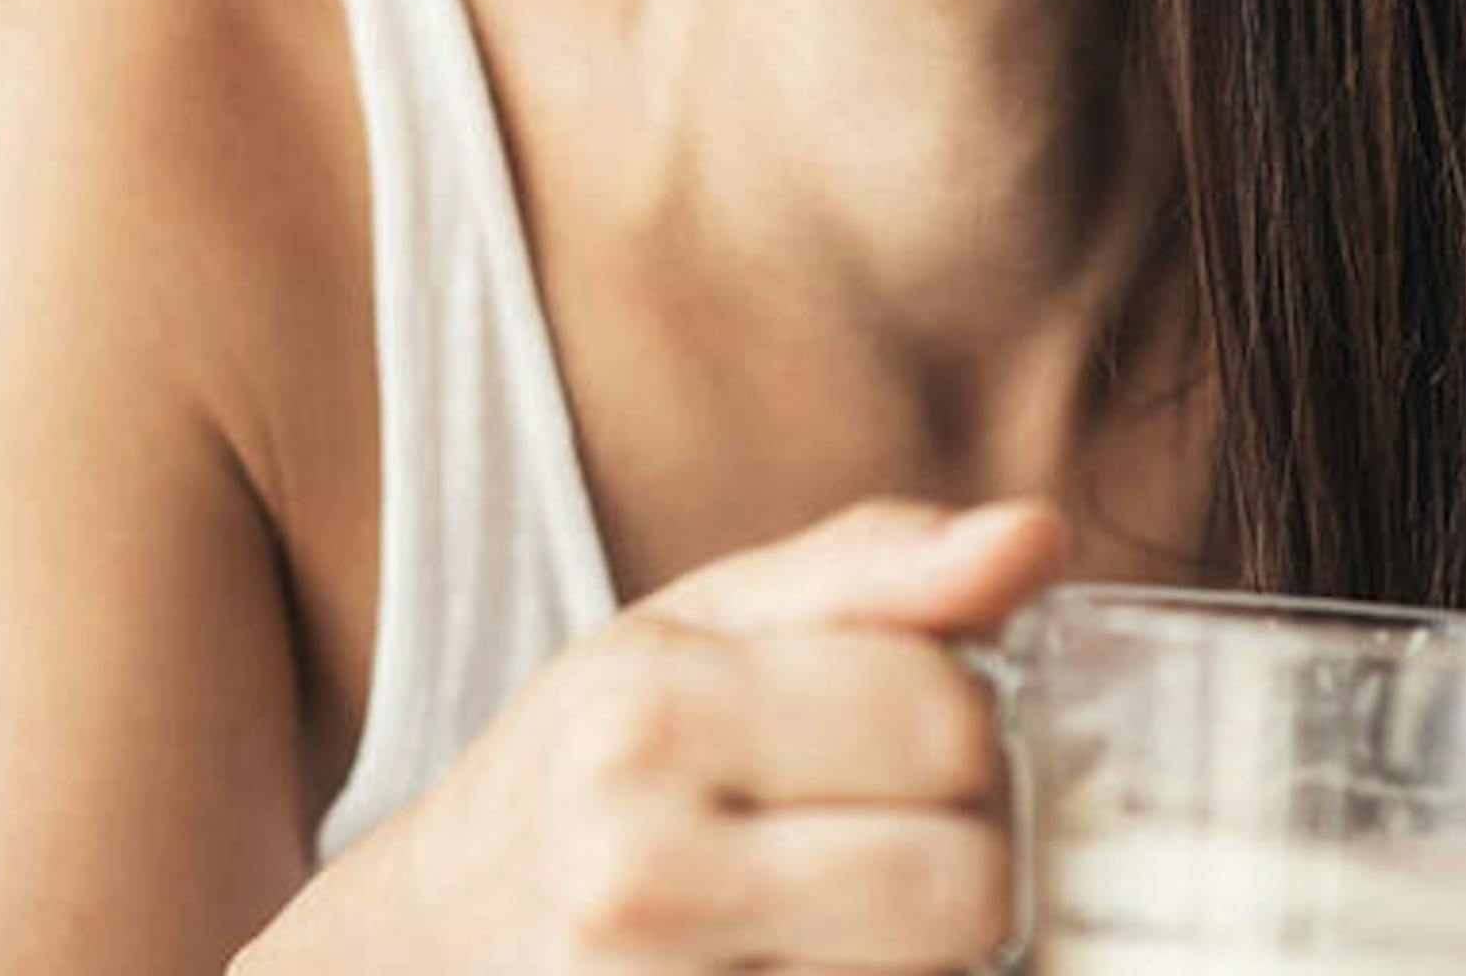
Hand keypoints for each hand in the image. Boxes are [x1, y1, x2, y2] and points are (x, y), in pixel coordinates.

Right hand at [333, 498, 1069, 974]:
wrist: (427, 939)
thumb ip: (870, 571)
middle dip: (961, 854)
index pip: (947, 716)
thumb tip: (1037, 531)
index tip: (903, 739)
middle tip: (885, 836)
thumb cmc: (583, 769)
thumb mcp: (695, 629)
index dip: (964, 725)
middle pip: (964, 879)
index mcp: (646, 709)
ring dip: (922, 948)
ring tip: (838, 910)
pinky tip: (805, 961)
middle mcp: (637, 866)